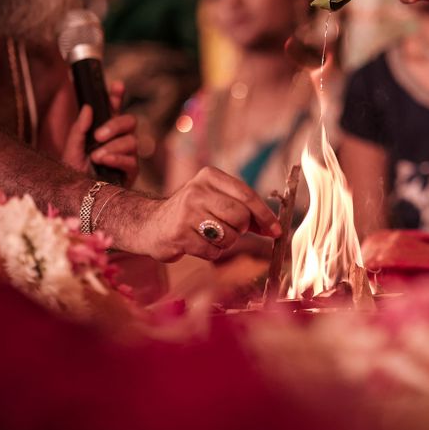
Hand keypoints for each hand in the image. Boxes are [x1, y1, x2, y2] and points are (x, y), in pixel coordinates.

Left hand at [63, 81, 138, 186]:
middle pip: (130, 121)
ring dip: (113, 147)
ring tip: (96, 157)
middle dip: (116, 125)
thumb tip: (87, 108)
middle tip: (98, 135)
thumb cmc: (74, 172)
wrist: (78, 197)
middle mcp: (118, 140)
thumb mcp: (71, 148)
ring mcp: (127, 155)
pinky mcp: (131, 172)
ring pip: (132, 141)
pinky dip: (117, 158)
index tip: (116, 85)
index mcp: (104, 130)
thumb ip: (78, 128)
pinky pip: (131, 160)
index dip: (117, 96)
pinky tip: (105, 161)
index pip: (114, 109)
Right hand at [143, 167, 281, 261]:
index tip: (277, 231)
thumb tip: (275, 228)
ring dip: (226, 243)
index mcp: (210, 176)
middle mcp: (197, 190)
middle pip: (240, 217)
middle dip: (241, 230)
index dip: (265, 215)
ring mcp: (186, 212)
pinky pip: (213, 252)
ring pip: (229, 236)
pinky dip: (212, 253)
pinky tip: (198, 244)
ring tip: (210, 236)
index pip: (247, 195)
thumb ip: (244, 211)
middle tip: (229, 230)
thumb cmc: (192, 213)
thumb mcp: (215, 201)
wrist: (150, 224)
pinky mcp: (179, 234)